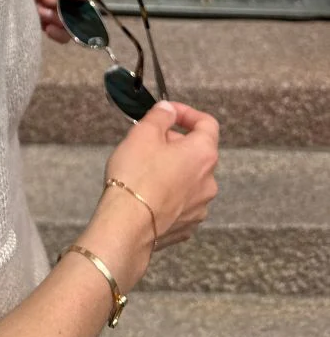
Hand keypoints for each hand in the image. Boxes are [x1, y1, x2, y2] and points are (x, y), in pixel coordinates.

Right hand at [105, 101, 219, 250]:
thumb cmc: (136, 175)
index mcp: (203, 154)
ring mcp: (200, 207)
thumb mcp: (143, 133)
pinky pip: (181, 202)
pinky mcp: (187, 226)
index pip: (208, 124)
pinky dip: (169, 193)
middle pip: (197, 152)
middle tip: (148, 141)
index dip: (187, 113)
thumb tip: (169, 110)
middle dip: (175, 142)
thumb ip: (160, 115)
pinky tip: (147, 193)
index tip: (168, 113)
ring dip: (173, 169)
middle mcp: (209, 181)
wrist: (127, 224)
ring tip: (144, 169)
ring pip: (189, 178)